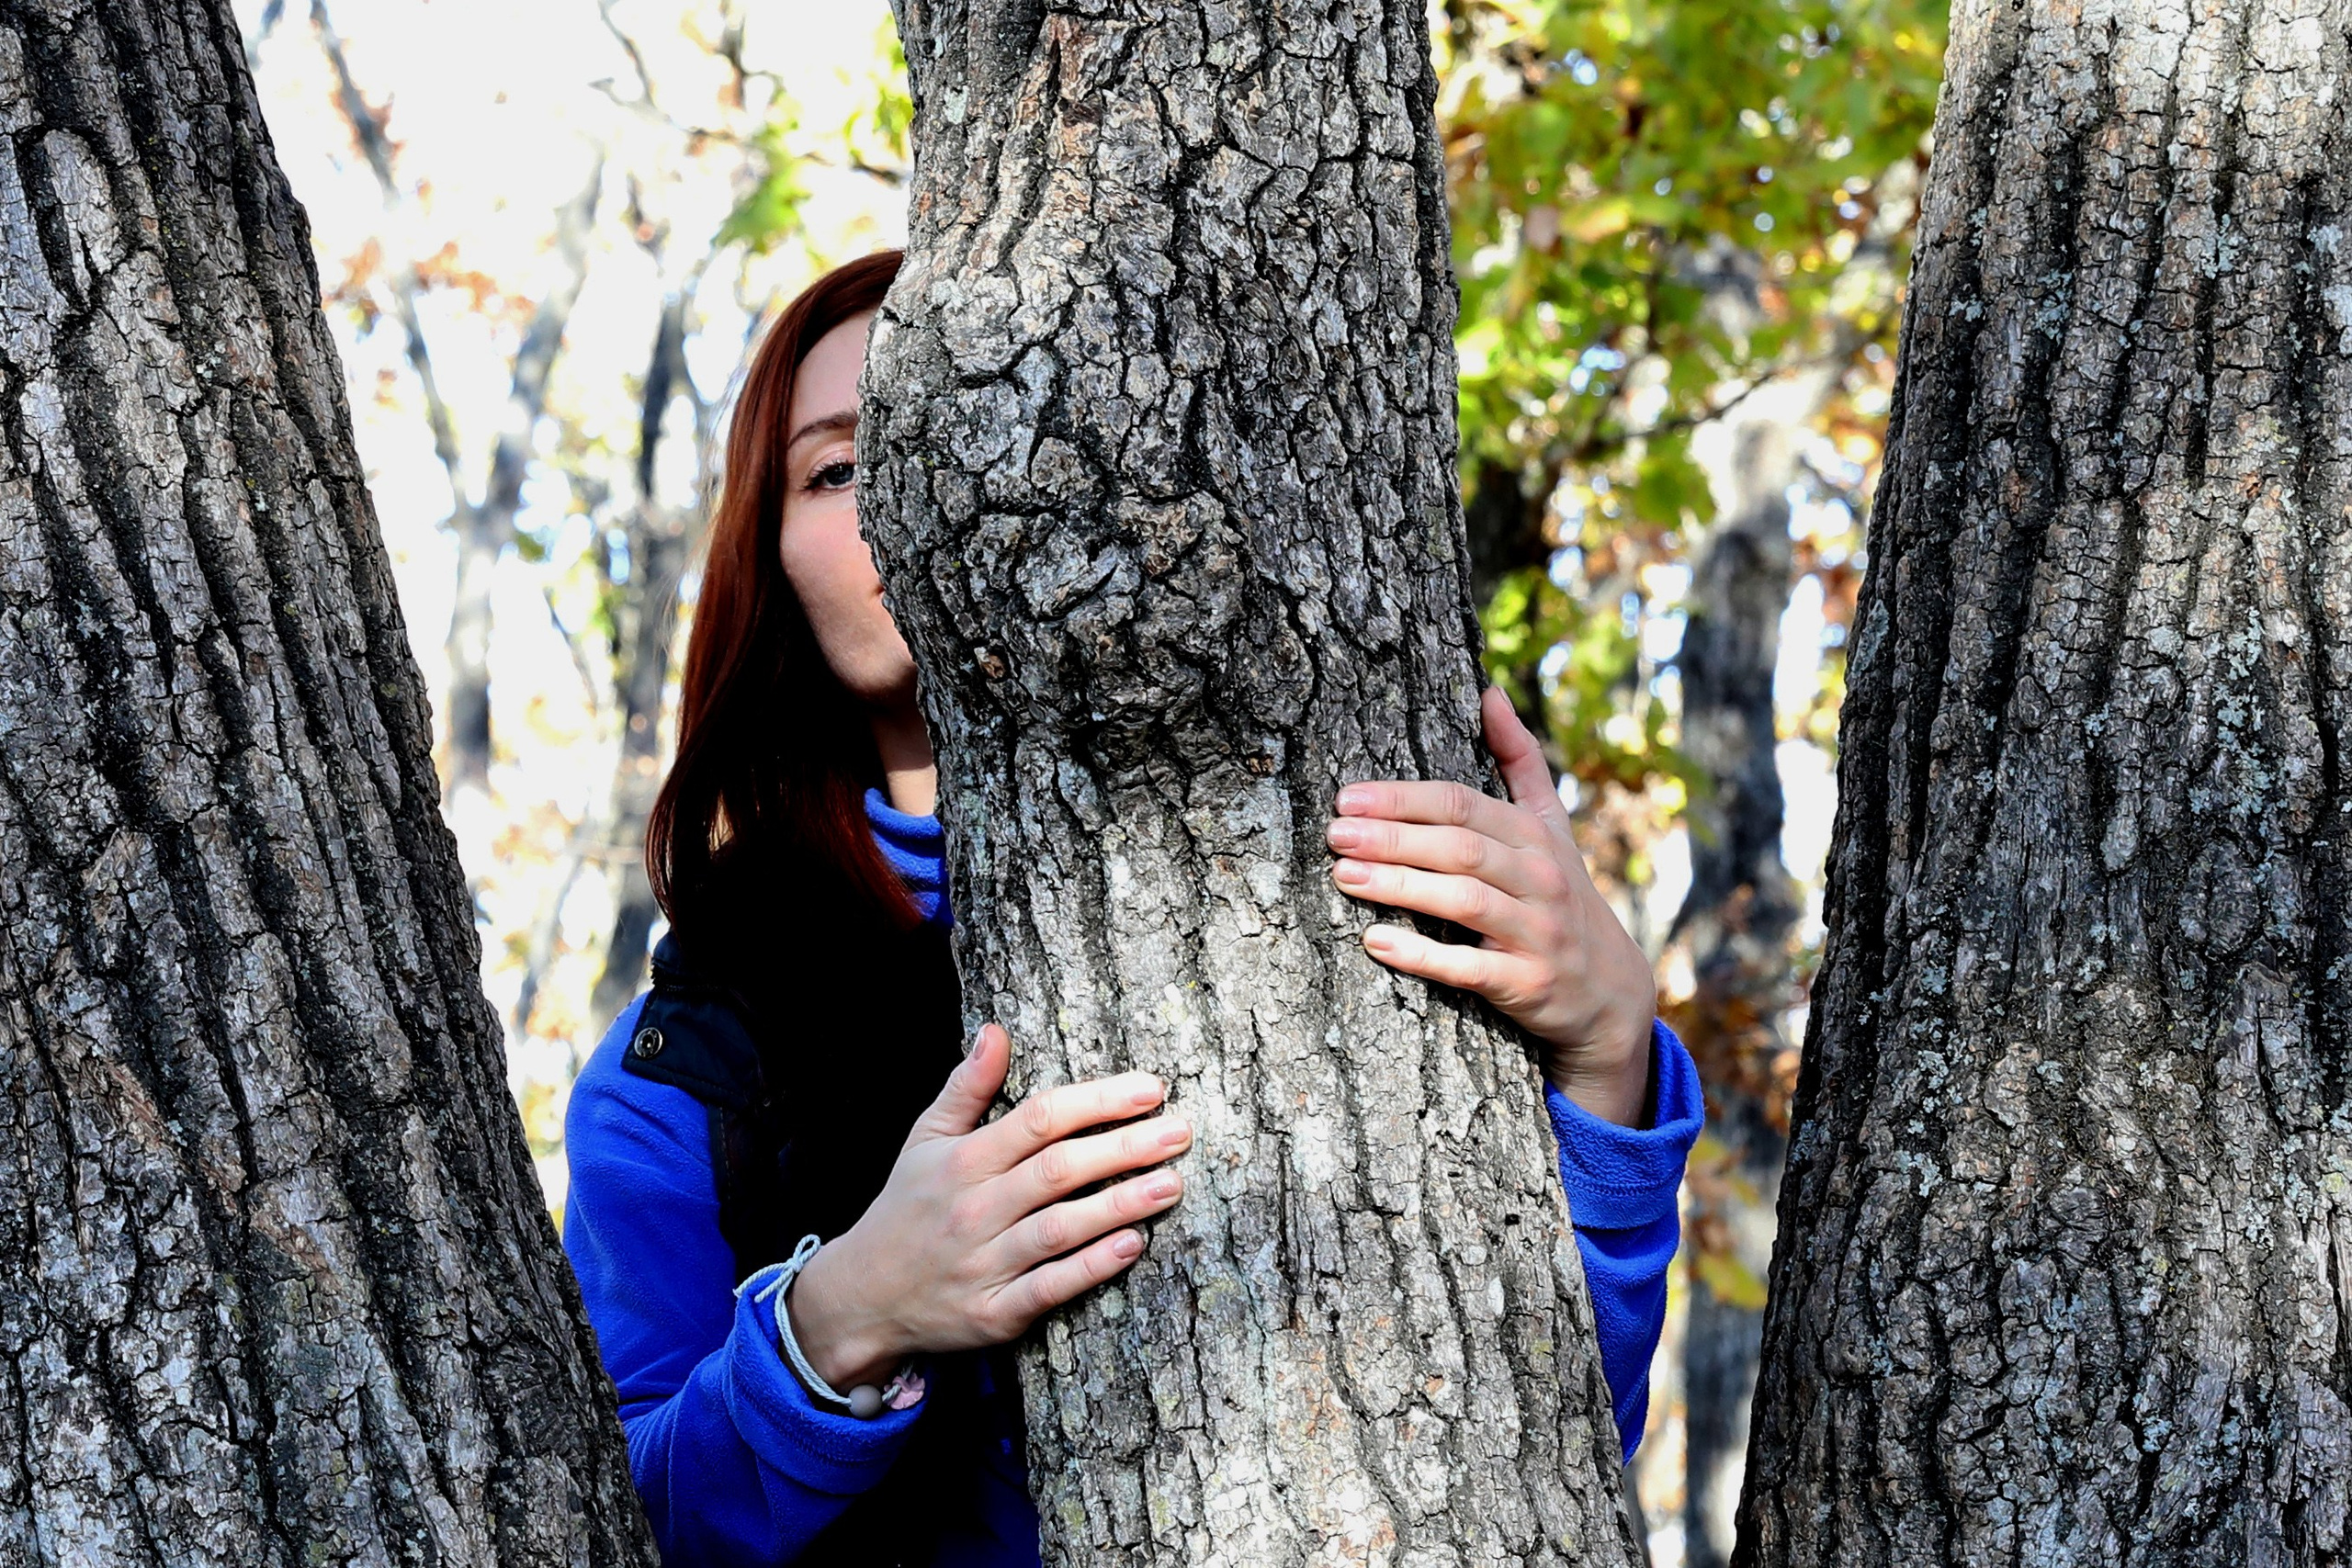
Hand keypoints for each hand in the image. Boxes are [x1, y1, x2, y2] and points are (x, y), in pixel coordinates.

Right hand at [784, 1024, 1189, 1388]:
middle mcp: (974, 1209)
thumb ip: (966, 1088)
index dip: (1097, 1101)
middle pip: (1058, 1170)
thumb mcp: (924, 1141)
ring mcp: (984, 1264)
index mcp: (962, 1161)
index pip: (1039, 1119)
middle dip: (1123, 1147)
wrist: (862, 1297)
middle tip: (1180, 1131)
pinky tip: (1133, 1246)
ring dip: (1119, 1205)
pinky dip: (1091, 1268)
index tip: (1151, 1088)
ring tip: (1172, 1184)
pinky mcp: (993, 1314)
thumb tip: (995, 1031)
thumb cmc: (907, 1209)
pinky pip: (1049, 1289)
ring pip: (1059, 1228)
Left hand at [1328, 687, 1656, 1125]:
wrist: (1609, 991)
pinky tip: (1375, 942)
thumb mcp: (1550, 826)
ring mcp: (1536, 934)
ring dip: (1400, 887)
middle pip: (1460, 849)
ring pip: (1463, 903)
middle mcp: (1539, 880)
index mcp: (1534, 836)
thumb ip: (1519, 759)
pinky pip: (1469, 969)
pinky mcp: (1527, 984)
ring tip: (1344, 877)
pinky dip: (1422, 956)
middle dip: (1393, 838)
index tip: (1348, 797)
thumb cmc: (1562, 894)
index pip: (1463, 805)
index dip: (1404, 799)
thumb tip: (1488, 689)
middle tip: (1335, 835)